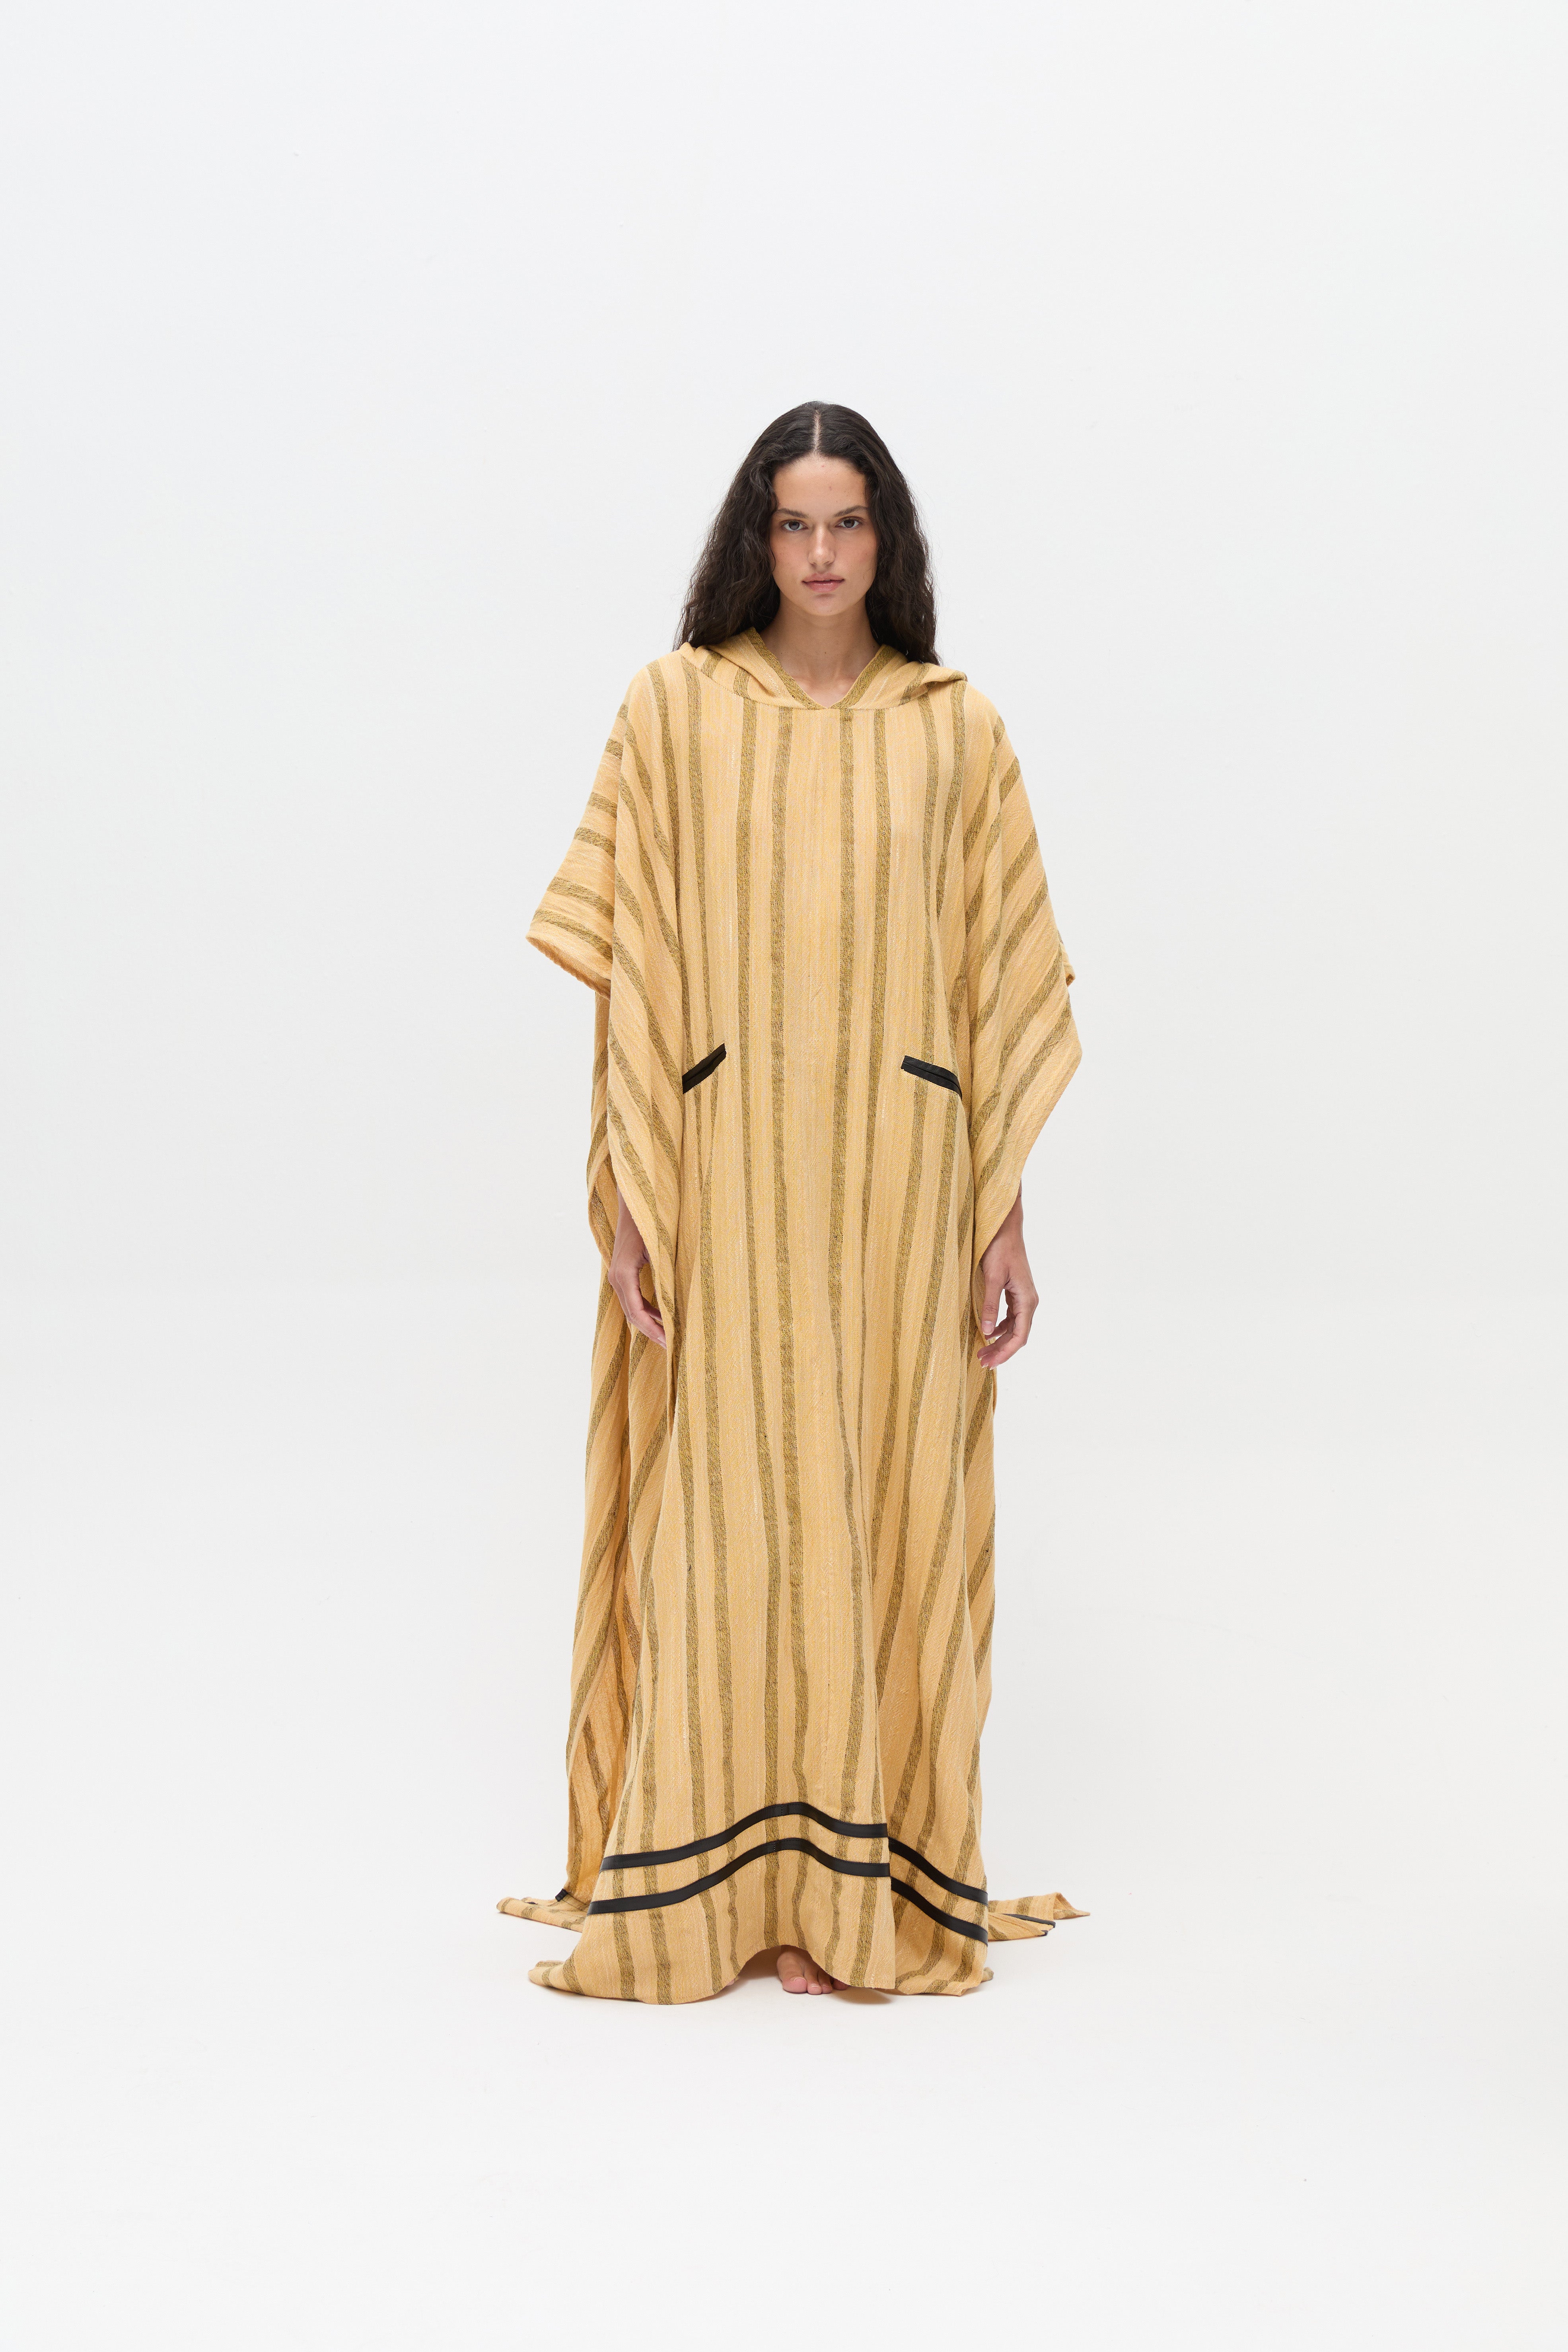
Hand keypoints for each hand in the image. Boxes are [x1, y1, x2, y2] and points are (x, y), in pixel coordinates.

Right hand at [610, 1187, 665, 1347]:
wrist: (636, 1202)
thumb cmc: (650, 1222)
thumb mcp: (659, 1249)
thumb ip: (664, 1276)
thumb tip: (675, 1305)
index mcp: (624, 1275)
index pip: (637, 1313)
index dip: (654, 1330)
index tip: (670, 1342)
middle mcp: (616, 1278)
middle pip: (633, 1315)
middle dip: (652, 1332)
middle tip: (672, 1348)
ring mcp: (617, 1275)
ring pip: (632, 1309)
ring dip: (649, 1323)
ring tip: (669, 1337)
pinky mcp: (622, 1272)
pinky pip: (633, 1298)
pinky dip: (647, 1310)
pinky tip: (662, 1317)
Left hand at [976, 1187, 1036, 1368]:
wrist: (1004, 1228)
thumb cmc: (1000, 1249)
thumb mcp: (992, 1277)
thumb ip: (989, 1305)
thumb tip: (987, 1331)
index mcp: (1027, 1300)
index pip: (1019, 1336)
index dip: (1004, 1352)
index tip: (988, 1363)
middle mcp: (1029, 1301)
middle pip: (1018, 1335)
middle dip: (1001, 1350)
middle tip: (981, 1361)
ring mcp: (1023, 1297)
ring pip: (1015, 1327)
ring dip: (1000, 1341)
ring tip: (982, 1351)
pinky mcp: (1016, 1292)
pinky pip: (1011, 1317)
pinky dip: (1000, 1328)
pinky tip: (988, 1333)